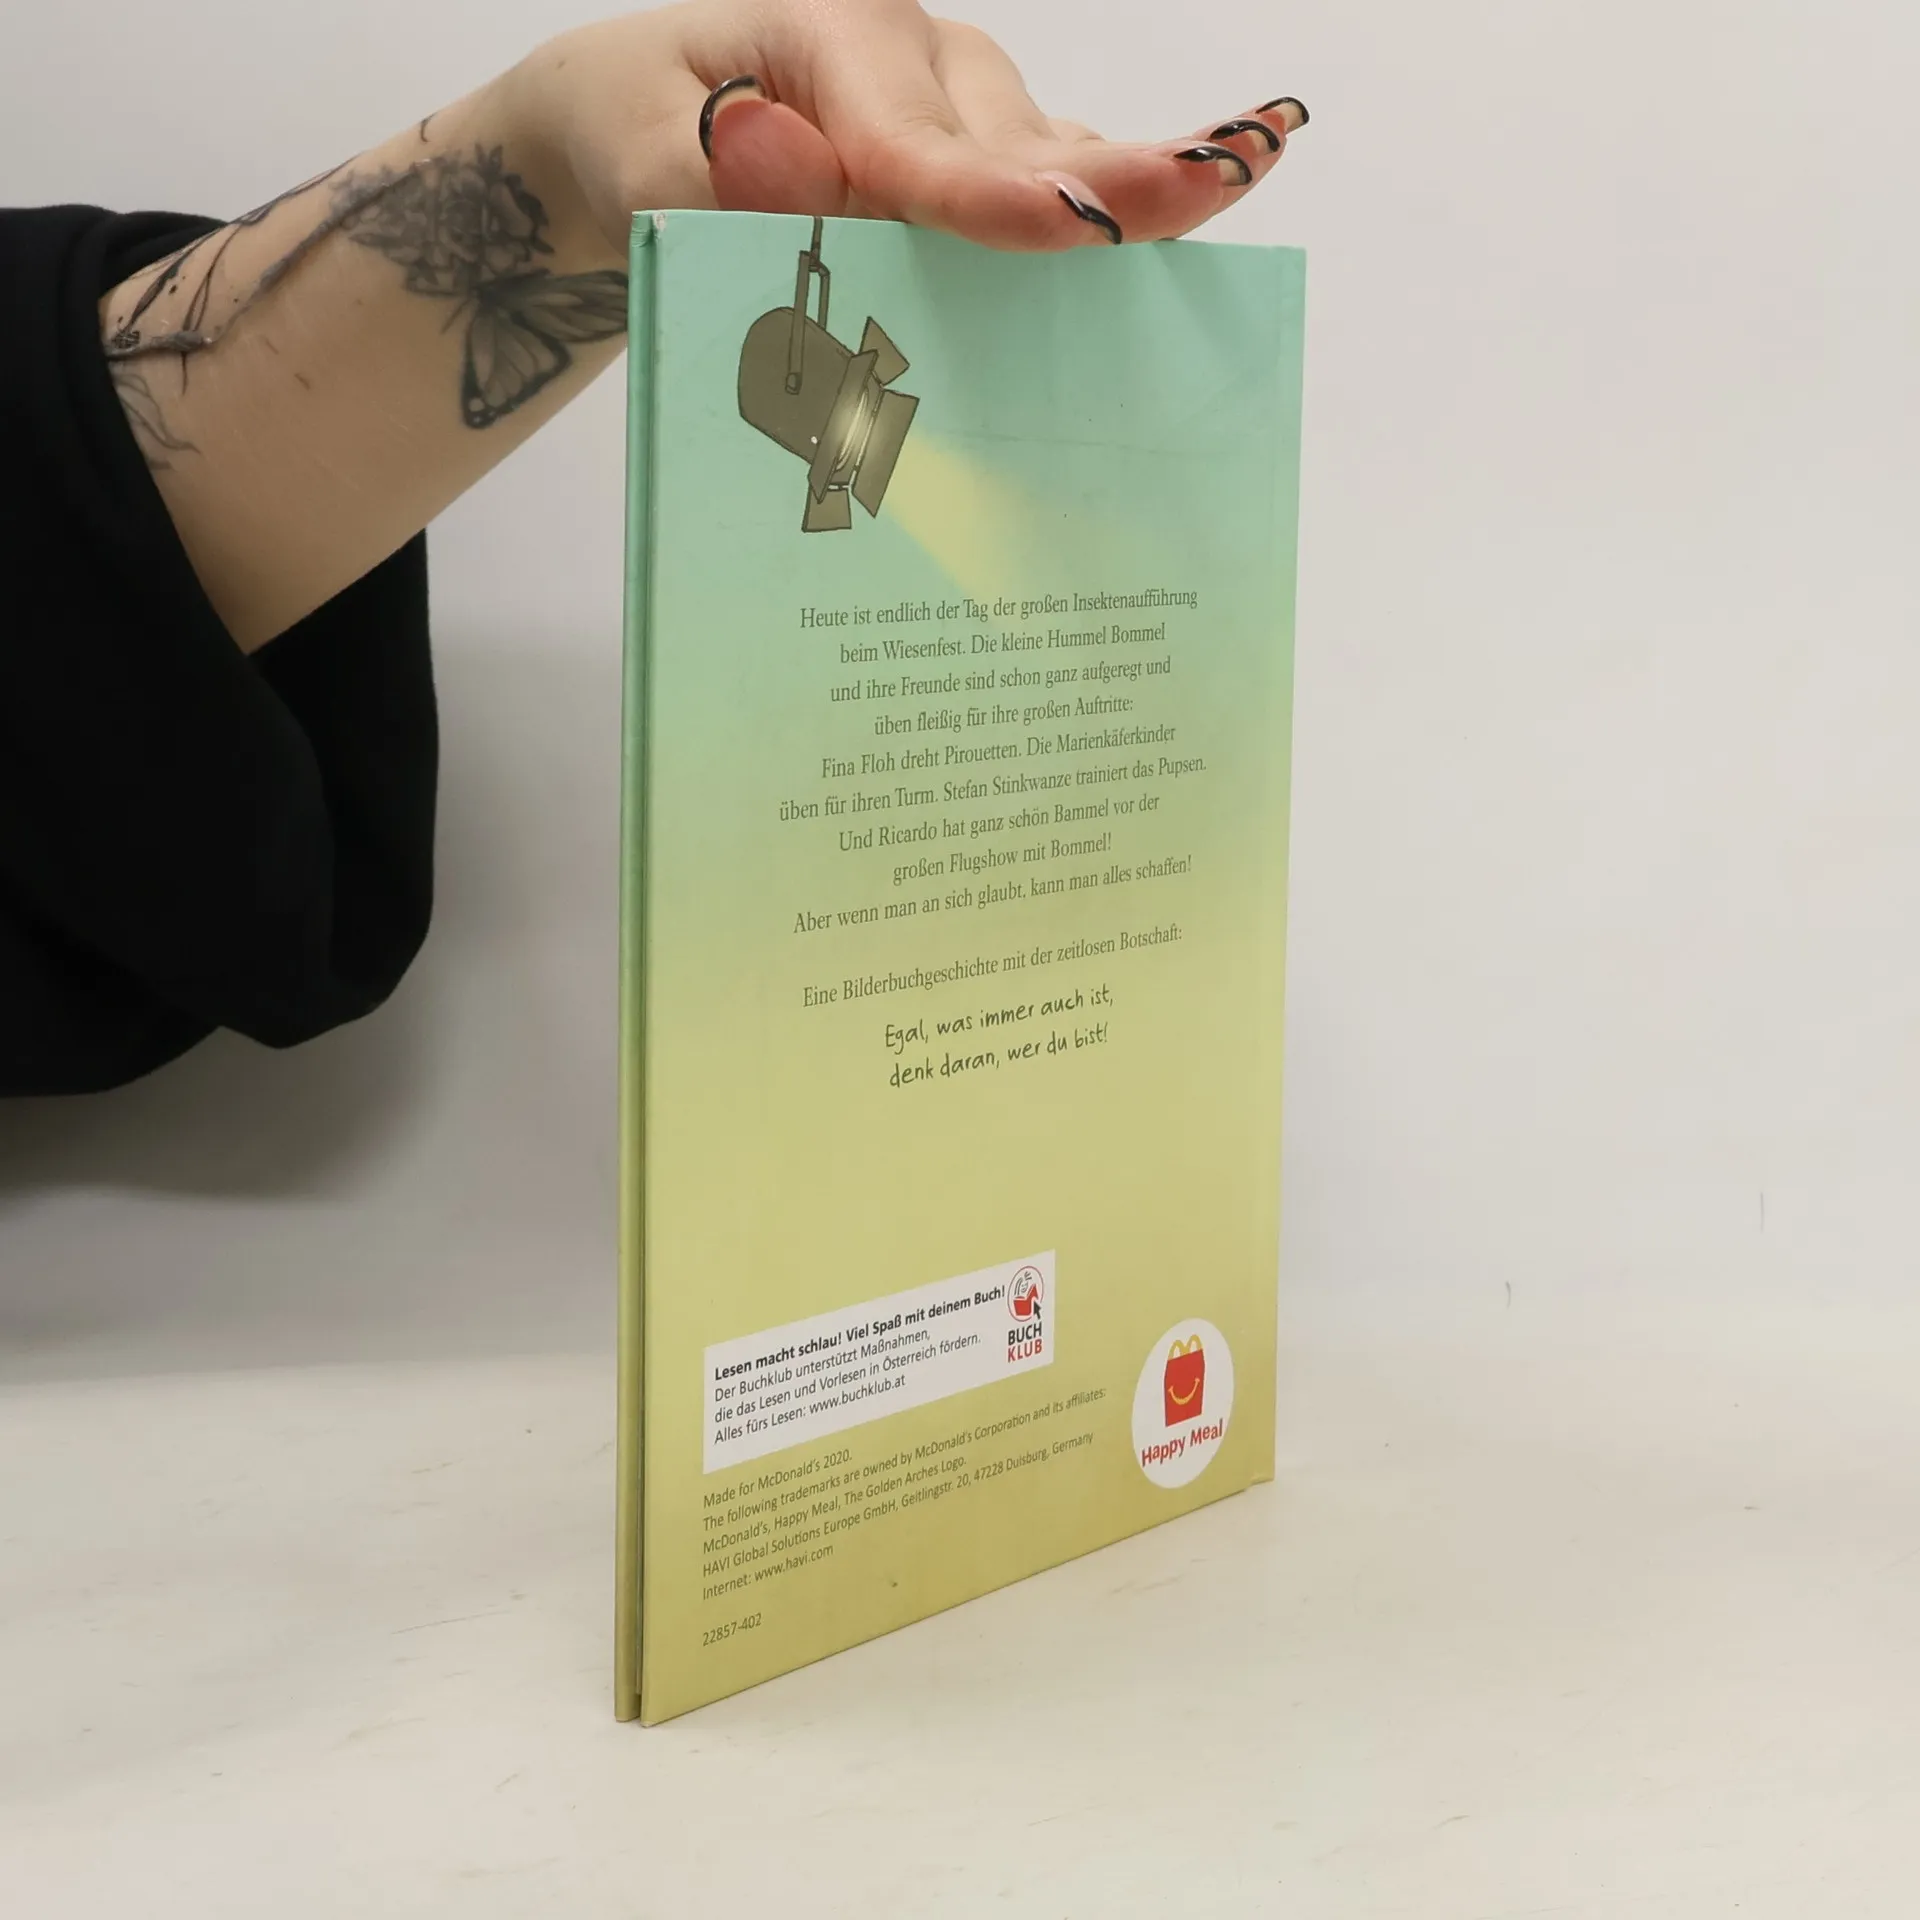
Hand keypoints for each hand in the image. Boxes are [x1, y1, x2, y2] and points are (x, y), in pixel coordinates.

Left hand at [513, 0, 1307, 262]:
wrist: (652, 121)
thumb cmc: (644, 135)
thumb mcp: (637, 155)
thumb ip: (706, 175)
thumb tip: (782, 159)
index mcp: (837, 33)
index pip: (918, 142)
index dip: (994, 195)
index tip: (1069, 221)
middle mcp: (925, 56)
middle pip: (1019, 146)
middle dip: (1111, 177)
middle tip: (1218, 174)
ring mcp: (972, 101)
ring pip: (1055, 163)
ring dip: (1132, 196)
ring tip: (1251, 160)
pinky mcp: (996, 147)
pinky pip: (1066, 180)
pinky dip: (1126, 208)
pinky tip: (1212, 198)